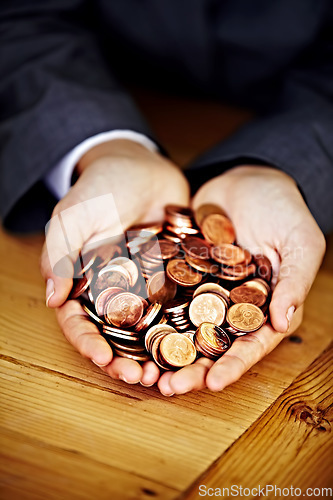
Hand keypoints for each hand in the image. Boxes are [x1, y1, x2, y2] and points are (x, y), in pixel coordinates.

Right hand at [41, 139, 188, 383]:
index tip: (102, 359)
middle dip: (128, 360)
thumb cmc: (100, 187)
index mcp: (84, 284)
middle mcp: (116, 292)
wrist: (143, 166)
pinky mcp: (177, 278)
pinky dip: (190, 325)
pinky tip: (202, 341)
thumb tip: (53, 299)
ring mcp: (148, 288)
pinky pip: (184, 305)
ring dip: (161, 354)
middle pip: (118, 336)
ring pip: (153, 328)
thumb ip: (60, 254)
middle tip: (144, 379)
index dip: (89, 343)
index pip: (81, 321)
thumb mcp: (73, 216)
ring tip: (174, 373)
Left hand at [157, 165, 324, 394]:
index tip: (213, 383)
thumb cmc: (282, 207)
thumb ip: (294, 280)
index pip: (251, 343)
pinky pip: (164, 296)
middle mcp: (231, 305)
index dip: (234, 365)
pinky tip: (130, 329)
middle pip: (212, 345)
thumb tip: (284, 321)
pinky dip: (150, 314)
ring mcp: (203, 291)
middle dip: (192, 369)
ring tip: (145, 371)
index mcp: (264, 305)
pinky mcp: (179, 273)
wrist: (245, 176)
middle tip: (169, 388)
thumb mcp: (299, 241)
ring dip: (166, 351)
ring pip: (183, 328)